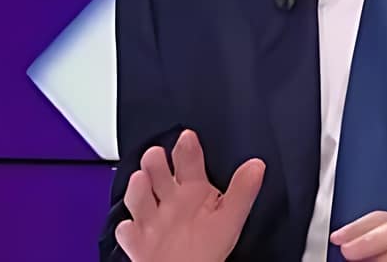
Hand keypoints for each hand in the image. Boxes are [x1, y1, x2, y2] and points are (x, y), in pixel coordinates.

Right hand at [115, 129, 264, 261]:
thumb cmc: (209, 248)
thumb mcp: (230, 217)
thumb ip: (242, 190)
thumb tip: (257, 166)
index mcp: (192, 191)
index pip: (188, 162)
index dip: (187, 148)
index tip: (188, 137)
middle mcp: (170, 201)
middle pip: (157, 176)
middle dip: (154, 165)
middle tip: (155, 154)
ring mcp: (151, 220)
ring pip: (139, 200)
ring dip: (138, 190)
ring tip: (141, 178)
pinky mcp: (138, 241)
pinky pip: (129, 233)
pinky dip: (129, 230)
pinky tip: (132, 226)